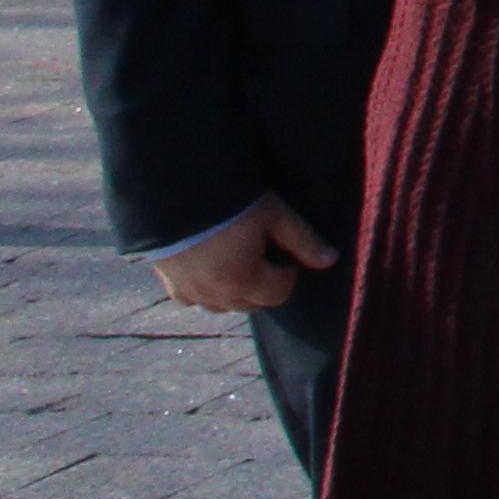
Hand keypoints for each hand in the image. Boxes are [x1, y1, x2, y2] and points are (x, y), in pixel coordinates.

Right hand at [148, 195, 330, 314]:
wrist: (177, 192)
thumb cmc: (233, 201)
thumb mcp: (274, 215)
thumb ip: (302, 240)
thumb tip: (330, 260)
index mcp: (243, 280)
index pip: (276, 295)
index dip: (287, 277)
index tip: (285, 260)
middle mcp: (215, 294)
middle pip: (248, 304)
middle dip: (262, 288)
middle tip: (265, 261)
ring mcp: (189, 291)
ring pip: (220, 306)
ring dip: (234, 293)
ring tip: (240, 265)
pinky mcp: (168, 282)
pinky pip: (191, 299)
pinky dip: (204, 291)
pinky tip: (210, 270)